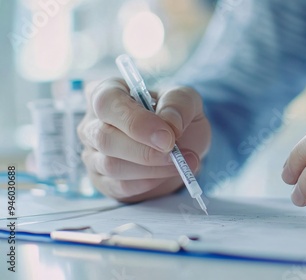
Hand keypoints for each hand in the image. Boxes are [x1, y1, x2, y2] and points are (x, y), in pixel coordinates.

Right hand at [77, 79, 210, 201]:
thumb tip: (169, 124)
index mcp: (109, 92)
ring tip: (180, 163)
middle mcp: (93, 122)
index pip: (106, 102)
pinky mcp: (102, 180)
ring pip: (110, 165)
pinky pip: (119, 186)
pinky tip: (166, 174)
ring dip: (151, 169)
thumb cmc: (178, 117)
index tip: (167, 137)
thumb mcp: (187, 99)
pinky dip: (147, 183)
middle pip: (104, 138)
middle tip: (175, 154)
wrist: (184, 147)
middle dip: (144, 151)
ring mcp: (93, 153)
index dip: (135, 121)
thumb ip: (179, 104)